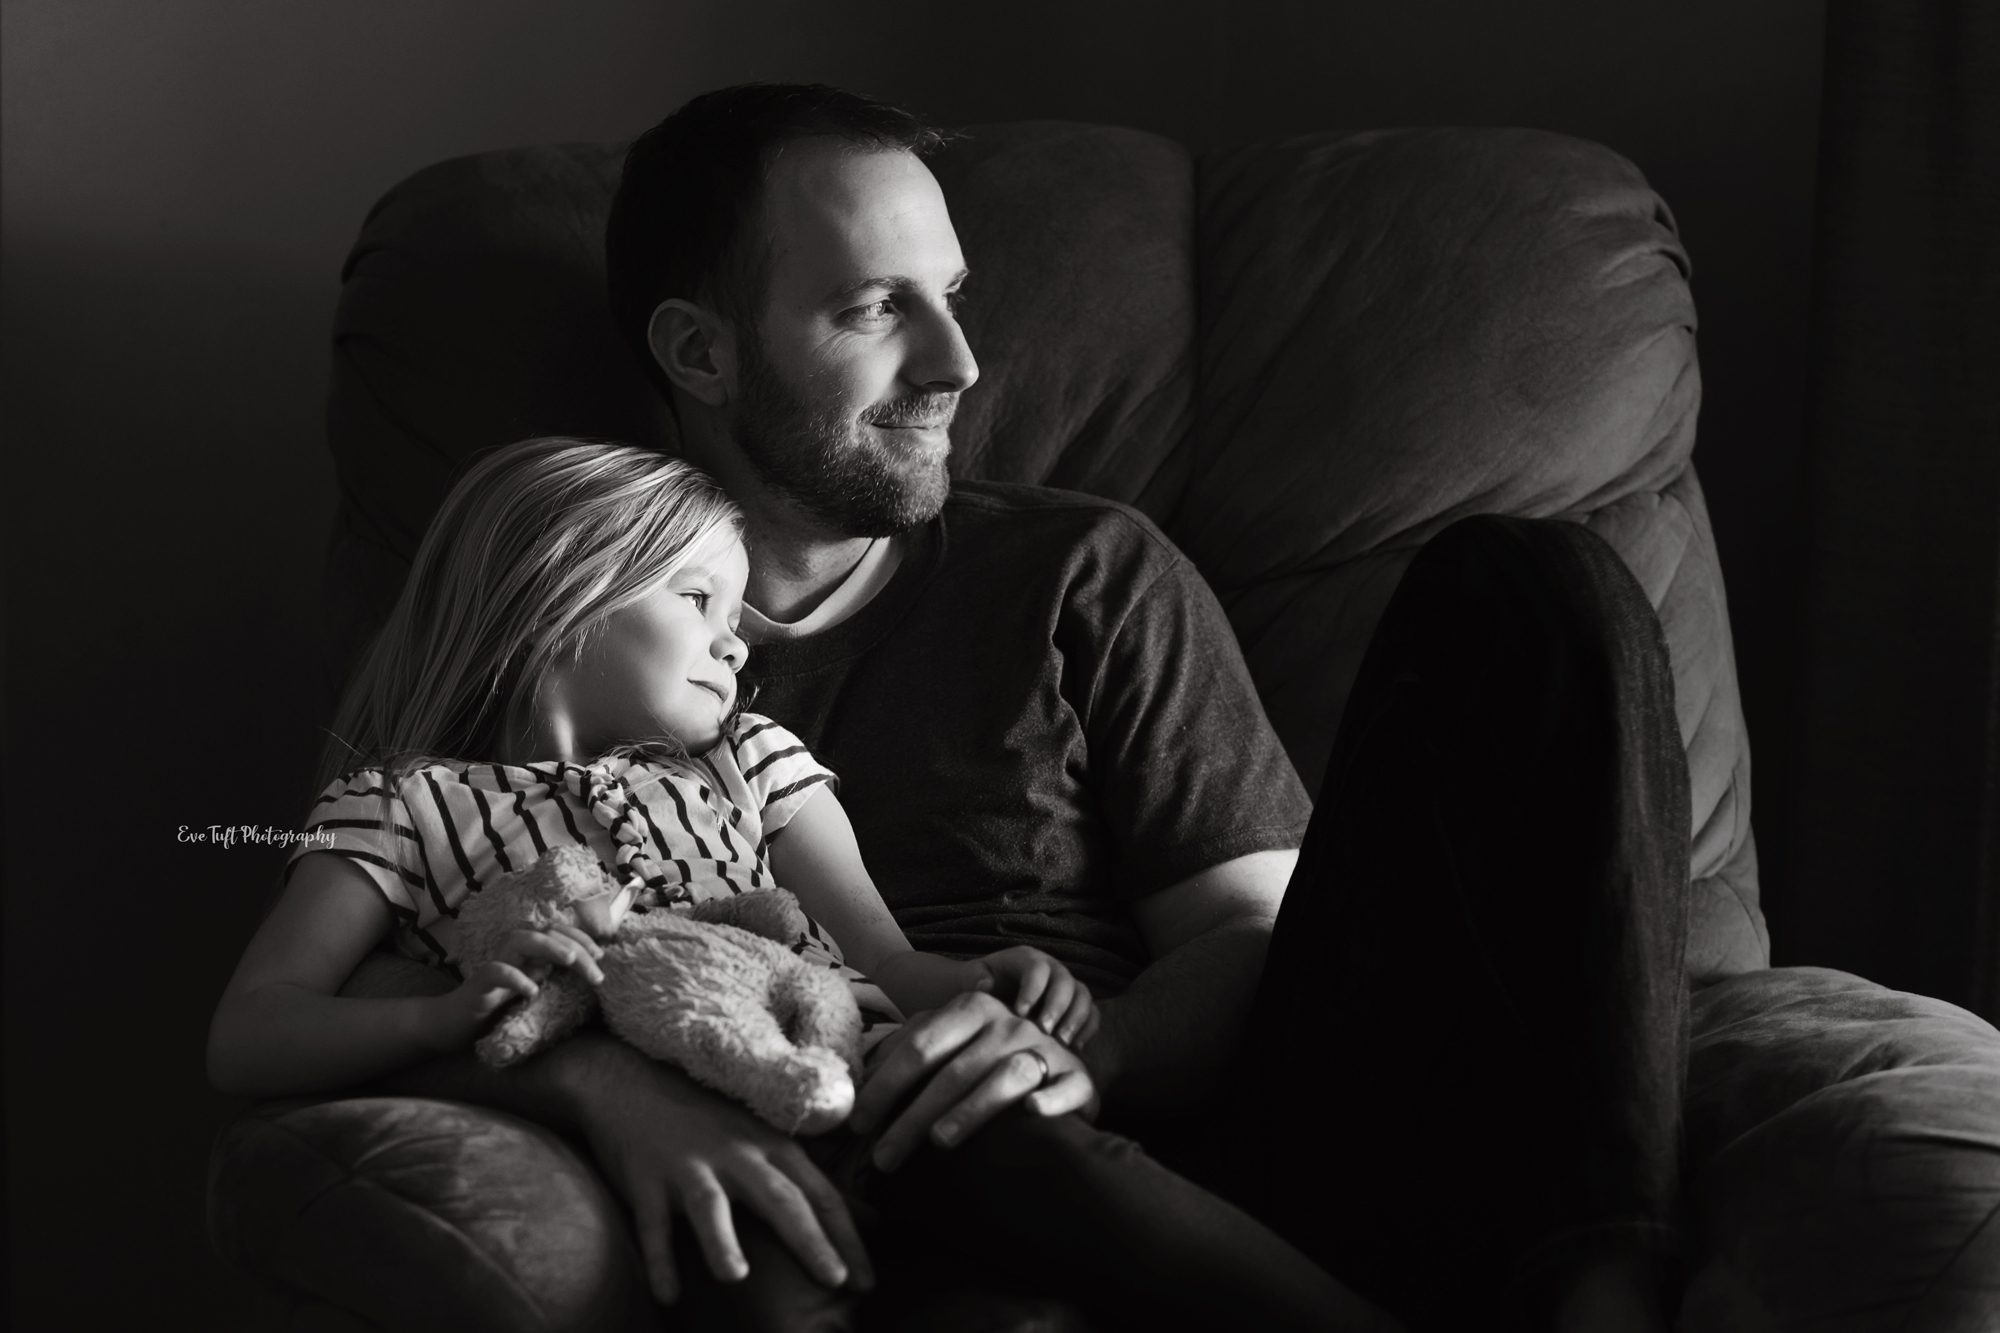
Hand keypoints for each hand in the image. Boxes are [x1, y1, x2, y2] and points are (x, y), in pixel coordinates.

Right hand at [427, 922, 605, 1050]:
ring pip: (520, 940)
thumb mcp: (533, 989)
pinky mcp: (478, 984)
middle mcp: (512, 952)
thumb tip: (588, 971)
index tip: (601, 956)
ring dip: (548, 947)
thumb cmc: (498, 1007)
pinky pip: (495, 972)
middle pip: (546, 934)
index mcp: (528, 952)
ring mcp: (495, 965)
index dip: (581, 938)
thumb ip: (553, 976)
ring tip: (570, 960)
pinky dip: (515, 978)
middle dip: (576, 949)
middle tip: (597, 975)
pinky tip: (533, 991)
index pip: (557, 932)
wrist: (454, 1024)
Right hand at [574, 1047, 871, 1304]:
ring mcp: (689, 1166)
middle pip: (779, 1199)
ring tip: (734, 1277)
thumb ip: (806, 1178)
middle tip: (835, 1281)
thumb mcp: (763, 1138)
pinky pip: (652, 1225)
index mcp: (771, 1146)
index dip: (846, 1237)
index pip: (820, 1194)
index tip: (868, 1279)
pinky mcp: (646, 1179)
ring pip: (710, 1205)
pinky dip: (659, 1260)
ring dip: (721, 1240)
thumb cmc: (707, 1118)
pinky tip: (668, 1296)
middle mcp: (736, 1155)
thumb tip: (869, 1217)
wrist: (633, 1082)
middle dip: (809, 1240)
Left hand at [849, 990, 1096, 1172]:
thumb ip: (907, 1051)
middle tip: (884, 1158)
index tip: (857, 1124)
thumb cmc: (989, 1059)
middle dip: (913, 1116)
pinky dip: (1050, 1101)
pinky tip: (1031, 1113)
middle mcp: (1009, 1024)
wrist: (1061, 1061)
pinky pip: (1065, 1089)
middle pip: (953, 1071)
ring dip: (972, 1109)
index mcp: (972, 1010)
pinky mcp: (1079, 1080)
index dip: (885, 1085)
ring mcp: (1046, 1051)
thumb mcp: (950, 1044)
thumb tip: (853, 1079)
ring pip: (1005, 1078)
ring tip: (940, 1142)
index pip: (920, 1046)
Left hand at [974, 946, 1099, 1047]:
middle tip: (1044, 1031)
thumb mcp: (971, 980)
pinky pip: (1092, 1014)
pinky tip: (1075, 1049)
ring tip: (1062, 1043)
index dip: (1033, 990)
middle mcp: (1052, 969)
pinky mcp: (1075, 1008)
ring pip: (1083, 996)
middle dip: (1057, 1007)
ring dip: (1076, 1019)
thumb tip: (985, 985)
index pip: (1038, 969)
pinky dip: (1087, 1029)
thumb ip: (974, 980)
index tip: (1020, 1013)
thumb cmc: (977, 988)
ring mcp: (1066, 988)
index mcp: (1028, 959)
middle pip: (1065, 982)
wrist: (989, 1002)